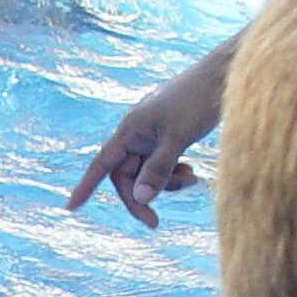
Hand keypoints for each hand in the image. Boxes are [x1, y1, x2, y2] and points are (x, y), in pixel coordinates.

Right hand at [65, 76, 216, 225]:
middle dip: (141, 196)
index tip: (71, 206)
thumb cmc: (198, 100)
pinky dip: (174, 173)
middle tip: (155, 222)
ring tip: (191, 178)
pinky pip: (163, 164)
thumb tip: (140, 199)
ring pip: (148, 171)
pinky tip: (192, 171)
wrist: (225, 74)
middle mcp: (138, 132)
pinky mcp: (171, 134)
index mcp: (131, 129)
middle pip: (127, 174)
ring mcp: (154, 133)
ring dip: (164, 184)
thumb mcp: (178, 138)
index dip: (86, 185)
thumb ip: (158, 170)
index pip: (102, 163)